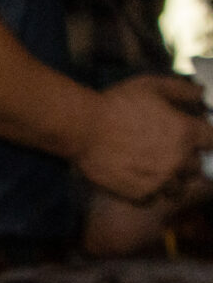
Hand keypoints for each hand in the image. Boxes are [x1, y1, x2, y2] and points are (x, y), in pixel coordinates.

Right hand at [77, 76, 212, 205]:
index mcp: (186, 132)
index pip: (212, 141)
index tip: (193, 137)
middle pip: (195, 166)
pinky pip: (155, 197)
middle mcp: (178, 159)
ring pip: (177, 186)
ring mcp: (159, 179)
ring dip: (170, 178)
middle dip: (185, 158)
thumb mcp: (152, 85)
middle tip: (166, 152)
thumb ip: (183, 90)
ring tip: (153, 169)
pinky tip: (138, 179)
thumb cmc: (117, 104)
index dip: (203, 138)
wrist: (83, 129)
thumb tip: (202, 94)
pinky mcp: (139, 193)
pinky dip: (150, 190)